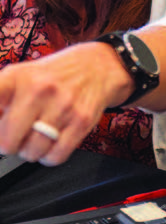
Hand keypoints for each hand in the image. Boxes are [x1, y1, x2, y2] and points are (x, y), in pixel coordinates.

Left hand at [0, 41, 132, 164]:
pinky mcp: (82, 121)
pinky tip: (51, 144)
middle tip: (15, 137)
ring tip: (36, 139)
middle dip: (9, 144)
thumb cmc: (55, 76)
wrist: (97, 66)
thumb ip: (1, 99)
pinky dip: (49, 157)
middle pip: (7, 142)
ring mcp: (62, 106)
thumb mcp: (22, 75)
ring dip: (30, 152)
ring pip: (31, 152)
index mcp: (17, 76)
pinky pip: (55, 156)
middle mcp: (39, 89)